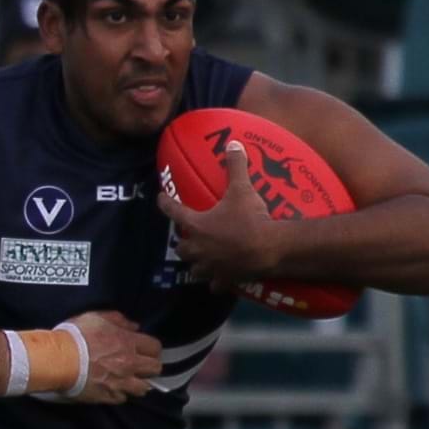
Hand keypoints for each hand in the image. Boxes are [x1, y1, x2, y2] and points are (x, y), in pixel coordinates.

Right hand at [54, 310, 167, 402]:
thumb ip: (118, 320)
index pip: (155, 347)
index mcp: (128, 342)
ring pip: (143, 388)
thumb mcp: (95, 318)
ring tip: (129, 380)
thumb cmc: (75, 336)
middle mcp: (130, 364)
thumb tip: (134, 326)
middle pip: (155, 369)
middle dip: (150, 366)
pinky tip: (112, 388)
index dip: (151, 348)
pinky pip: (122, 398)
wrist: (59, 360)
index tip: (144, 349)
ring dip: (138, 383)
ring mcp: (121, 382)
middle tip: (140, 365)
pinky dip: (119, 394)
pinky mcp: (109, 396)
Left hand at [167, 136, 298, 289]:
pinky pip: (214, 284)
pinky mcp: (224, 279)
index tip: (160, 198)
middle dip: (183, 242)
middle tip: (189, 236)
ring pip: (194, 269)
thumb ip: (236, 166)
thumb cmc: (250, 218)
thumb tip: (233, 143)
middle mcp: (198, 248)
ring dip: (196, 263)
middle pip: (181, 247)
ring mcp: (210, 266)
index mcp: (196, 225)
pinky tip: (219, 281)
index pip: (173, 211)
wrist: (268, 249)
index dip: (165, 203)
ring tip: (201, 259)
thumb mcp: (242, 189)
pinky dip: (216, 282)